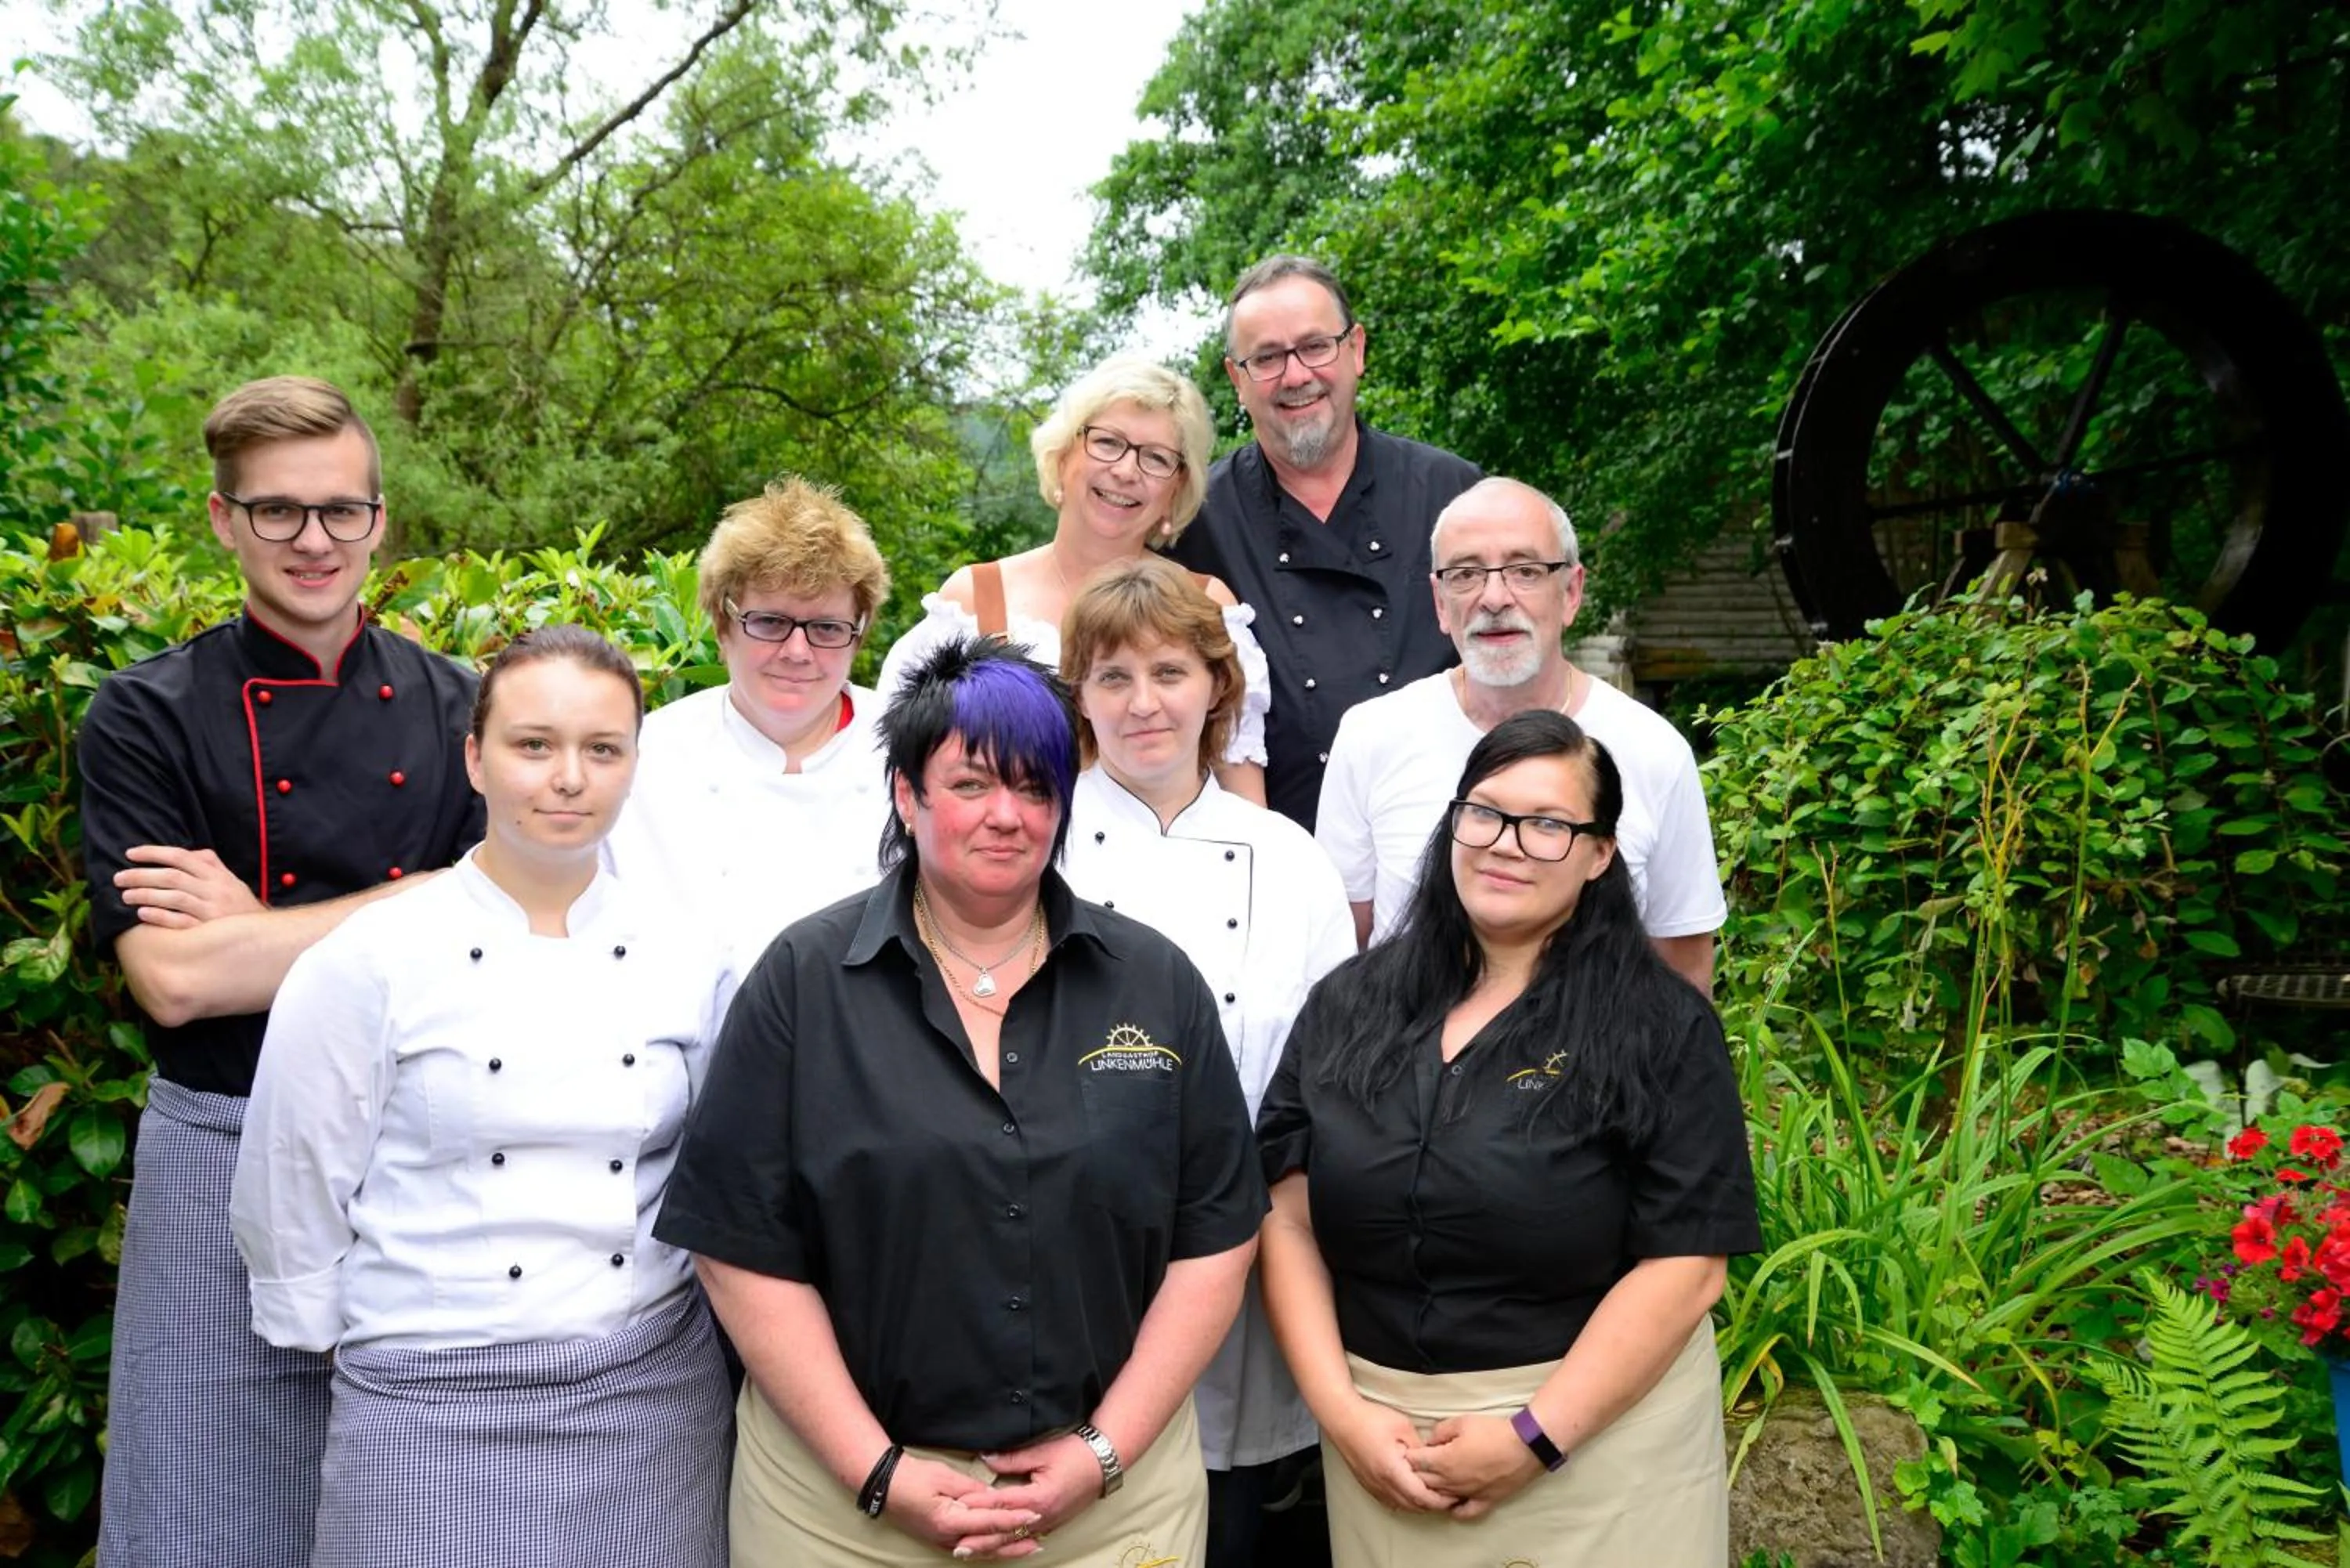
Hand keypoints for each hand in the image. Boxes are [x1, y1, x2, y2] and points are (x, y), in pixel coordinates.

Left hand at [116, 845, 262, 927]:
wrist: (265, 935)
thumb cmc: (240, 907)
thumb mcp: (231, 881)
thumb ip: (211, 865)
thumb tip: (190, 853)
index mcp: (217, 875)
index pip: (181, 857)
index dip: (153, 853)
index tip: (130, 854)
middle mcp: (214, 890)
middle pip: (172, 876)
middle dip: (142, 875)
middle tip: (119, 878)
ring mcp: (212, 910)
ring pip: (174, 897)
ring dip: (146, 895)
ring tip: (125, 896)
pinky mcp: (208, 930)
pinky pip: (180, 922)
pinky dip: (160, 917)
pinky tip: (142, 914)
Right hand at [880, 1455, 1042, 1559]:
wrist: (885, 1486)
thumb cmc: (913, 1477)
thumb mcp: (946, 1477)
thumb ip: (973, 1489)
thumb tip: (995, 1497)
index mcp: (950, 1521)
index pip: (991, 1521)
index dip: (1014, 1518)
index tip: (1035, 1514)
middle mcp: (949, 1537)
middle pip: (990, 1542)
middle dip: (1016, 1539)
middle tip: (1040, 1536)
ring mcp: (944, 1542)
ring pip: (982, 1549)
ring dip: (1007, 1548)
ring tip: (1029, 1547)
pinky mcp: (942, 1540)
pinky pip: (972, 1548)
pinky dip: (990, 1548)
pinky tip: (1002, 1547)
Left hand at [954, 1432, 1102, 1556]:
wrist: (1105, 1461)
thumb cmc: (1076, 1453)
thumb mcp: (1042, 1452)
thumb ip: (1012, 1459)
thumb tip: (986, 1459)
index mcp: (1039, 1498)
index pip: (1001, 1504)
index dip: (978, 1505)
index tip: (958, 1508)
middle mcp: (1043, 1516)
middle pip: (1005, 1531)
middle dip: (981, 1539)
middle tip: (958, 1545)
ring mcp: (1049, 1522)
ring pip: (1015, 1539)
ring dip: (992, 1545)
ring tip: (971, 1551)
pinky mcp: (1053, 1523)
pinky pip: (1027, 1537)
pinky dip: (1010, 1544)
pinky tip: (999, 1549)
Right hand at [1326, 1397, 1455, 1512]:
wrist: (1342, 1418)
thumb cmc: (1371, 1419)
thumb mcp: (1403, 1426)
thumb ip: (1420, 1447)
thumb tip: (1432, 1460)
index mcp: (1392, 1470)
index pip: (1420, 1496)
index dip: (1439, 1500)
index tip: (1453, 1495)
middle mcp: (1381, 1483)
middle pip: (1412, 1506)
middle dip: (1432, 1505)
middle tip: (1449, 1497)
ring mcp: (1373, 1485)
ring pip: (1401, 1505)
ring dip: (1418, 1504)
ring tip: (1433, 1495)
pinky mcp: (1367, 1483)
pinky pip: (1389, 1500)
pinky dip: (1404, 1501)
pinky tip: (1412, 1492)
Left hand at [1404, 1413, 1544, 1518]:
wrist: (1525, 1446)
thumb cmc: (1493, 1431)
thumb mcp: (1462, 1421)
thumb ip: (1440, 1431)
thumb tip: (1430, 1440)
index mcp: (1443, 1461)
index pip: (1415, 1463)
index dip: (1409, 1455)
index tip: (1409, 1450)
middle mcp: (1451, 1482)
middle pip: (1423, 1482)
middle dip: (1416, 1473)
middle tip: (1417, 1465)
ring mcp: (1467, 1494)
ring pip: (1440, 1499)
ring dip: (1431, 1491)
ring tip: (1430, 1482)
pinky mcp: (1484, 1501)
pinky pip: (1464, 1512)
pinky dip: (1454, 1510)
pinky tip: (1452, 1503)